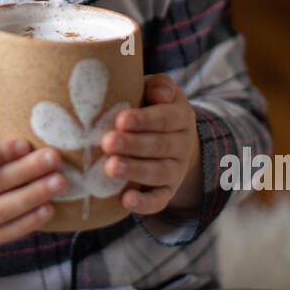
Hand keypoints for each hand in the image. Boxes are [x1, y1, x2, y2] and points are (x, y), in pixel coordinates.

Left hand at [99, 74, 200, 217]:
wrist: (173, 140)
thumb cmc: (152, 107)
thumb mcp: (158, 90)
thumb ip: (159, 85)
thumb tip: (157, 94)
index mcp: (180, 117)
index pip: (165, 118)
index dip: (144, 120)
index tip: (121, 120)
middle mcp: (182, 145)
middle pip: (159, 146)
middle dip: (133, 145)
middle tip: (108, 142)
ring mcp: (176, 170)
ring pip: (159, 172)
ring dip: (135, 170)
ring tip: (111, 167)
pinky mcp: (167, 191)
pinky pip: (159, 200)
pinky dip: (144, 203)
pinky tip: (126, 200)